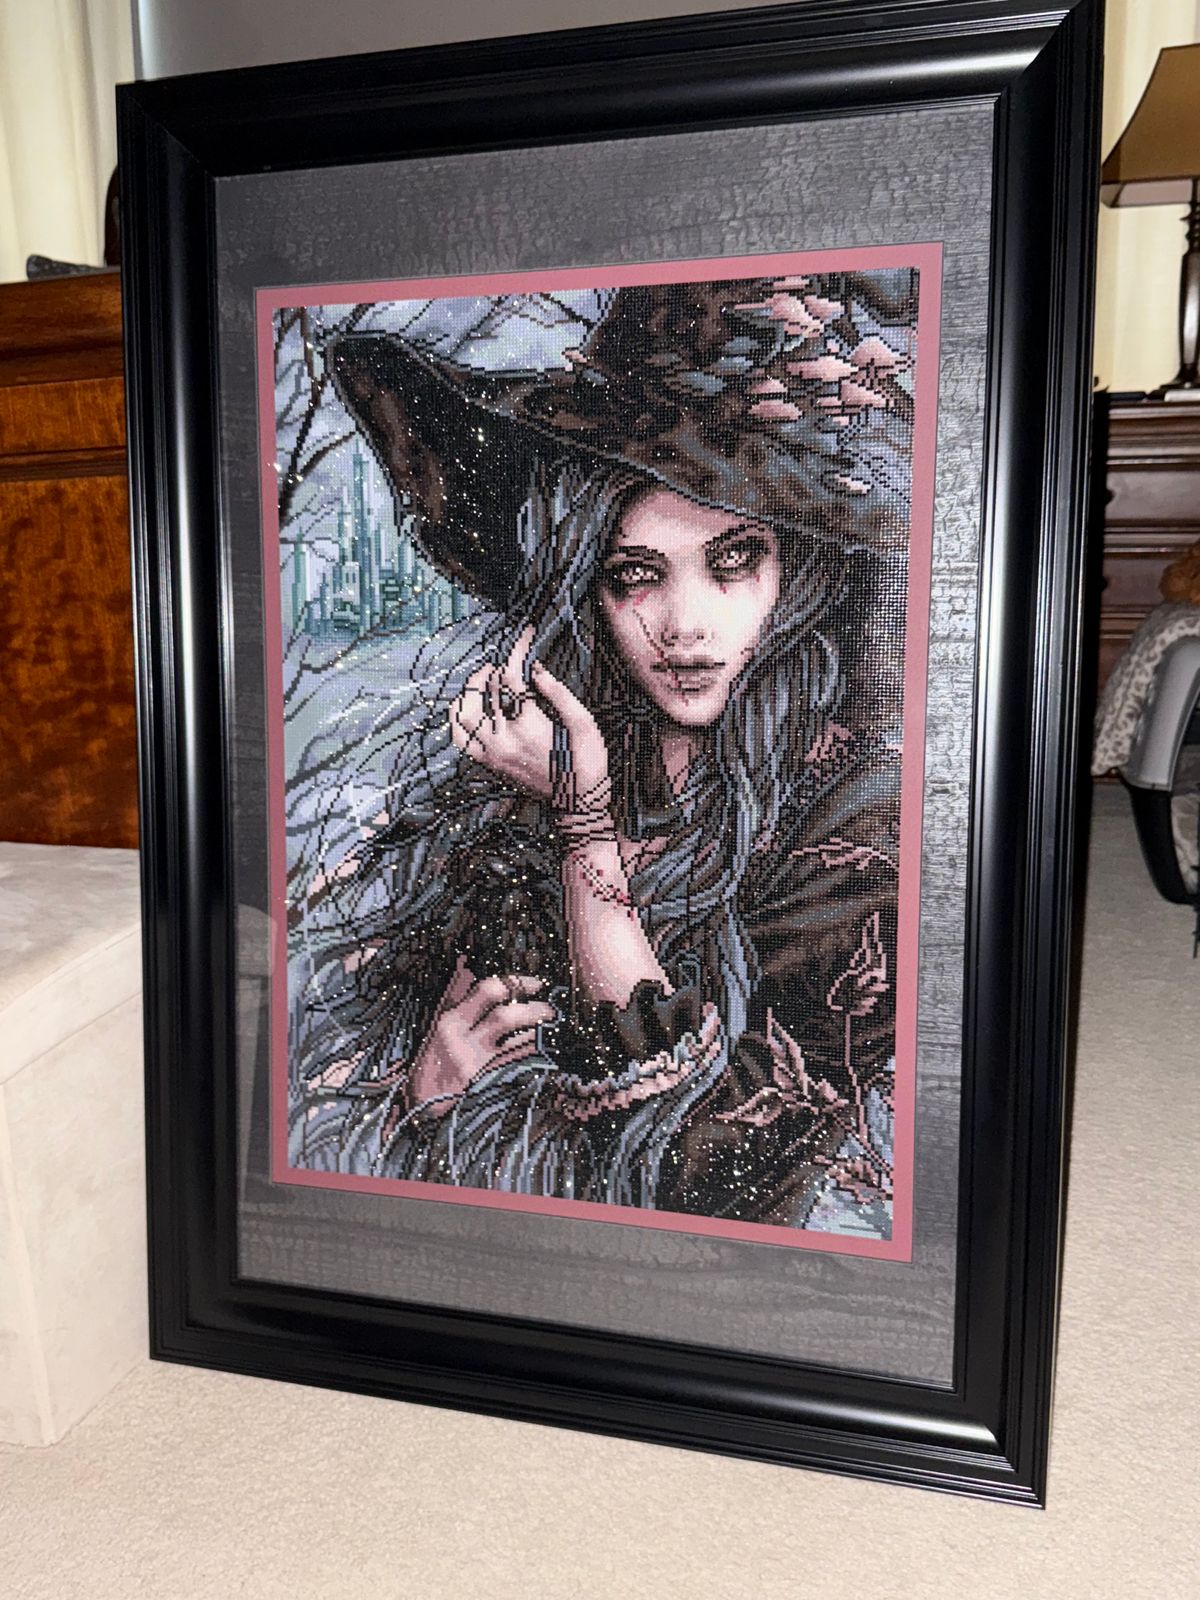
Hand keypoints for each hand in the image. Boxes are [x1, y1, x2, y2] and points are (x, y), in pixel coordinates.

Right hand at [408, 958, 556, 1111]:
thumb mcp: (437, 1032)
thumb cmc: (433, 1067)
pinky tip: (547, 1052)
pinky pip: (522, 1066)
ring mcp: (478, 1067)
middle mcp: (464, 1042)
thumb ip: (460, 1003)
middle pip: (506, 1016)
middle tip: (550, 1008)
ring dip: (541, 1035)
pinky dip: (537, 1057)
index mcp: (450, 1022)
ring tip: (552, 1028)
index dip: (516, 983)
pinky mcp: (490, 1087)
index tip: (534, 984)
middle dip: (535, 1009)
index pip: (487, 990)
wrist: (423, 1111)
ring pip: (520, 1042)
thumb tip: (479, 972)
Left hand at [449, 624, 610, 812]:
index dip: (517, 651)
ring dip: (466, 696)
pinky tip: (471, 710)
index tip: (523, 637)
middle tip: (495, 665)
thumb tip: (535, 669)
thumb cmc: (586, 764)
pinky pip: (461, 740)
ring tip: (480, 686)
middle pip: (477, 696)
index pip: (513, 679)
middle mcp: (504, 742)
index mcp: (529, 728)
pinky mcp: (489, 765)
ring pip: (461, 719)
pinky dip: (460, 721)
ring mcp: (493, 755)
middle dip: (484, 674)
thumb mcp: (584, 724)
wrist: (578, 802)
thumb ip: (559, 693)